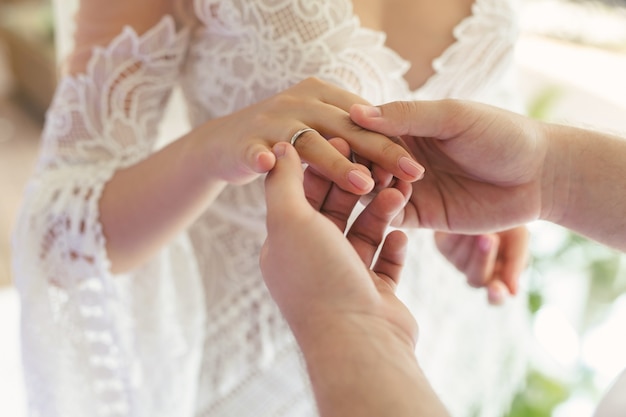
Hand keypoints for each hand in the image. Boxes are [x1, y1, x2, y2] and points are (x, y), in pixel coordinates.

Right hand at [199, 77, 424, 194]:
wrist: (224, 142)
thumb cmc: (282, 135)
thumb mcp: (321, 124)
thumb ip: (352, 130)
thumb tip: (396, 142)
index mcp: (325, 97)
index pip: (365, 120)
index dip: (390, 143)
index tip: (417, 168)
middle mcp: (302, 103)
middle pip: (346, 130)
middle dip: (378, 152)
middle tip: (407, 175)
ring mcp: (273, 122)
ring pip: (310, 143)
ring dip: (336, 163)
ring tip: (363, 184)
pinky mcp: (246, 143)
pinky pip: (255, 150)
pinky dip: (261, 155)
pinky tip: (269, 163)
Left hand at [260, 140, 415, 347]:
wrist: (358, 341)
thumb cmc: (319, 278)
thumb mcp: (290, 221)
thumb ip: (285, 182)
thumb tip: (282, 147)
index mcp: (286, 245)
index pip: (303, 195)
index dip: (323, 167)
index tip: (345, 143)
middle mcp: (313, 262)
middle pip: (335, 212)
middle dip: (357, 186)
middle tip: (379, 162)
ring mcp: (345, 279)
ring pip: (364, 233)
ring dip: (381, 212)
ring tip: (399, 193)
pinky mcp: (375, 295)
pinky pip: (385, 261)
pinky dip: (393, 245)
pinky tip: (402, 233)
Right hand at [351, 100, 546, 231]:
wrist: (540, 175)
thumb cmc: (501, 134)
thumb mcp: (454, 117)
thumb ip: (408, 115)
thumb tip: (356, 112)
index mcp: (408, 127)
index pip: (366, 130)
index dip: (353, 135)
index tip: (341, 138)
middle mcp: (403, 157)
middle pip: (364, 162)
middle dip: (357, 164)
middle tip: (358, 167)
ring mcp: (411, 187)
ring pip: (372, 190)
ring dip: (368, 187)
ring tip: (373, 184)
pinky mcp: (422, 216)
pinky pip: (392, 216)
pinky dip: (385, 210)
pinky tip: (392, 202)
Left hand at [434, 226, 528, 304]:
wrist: (486, 197)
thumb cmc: (508, 220)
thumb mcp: (519, 237)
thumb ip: (517, 262)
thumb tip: (513, 294)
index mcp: (499, 275)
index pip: (496, 297)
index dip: (496, 296)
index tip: (497, 290)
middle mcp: (476, 271)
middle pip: (476, 279)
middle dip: (482, 259)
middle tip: (488, 238)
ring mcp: (457, 261)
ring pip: (461, 263)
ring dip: (471, 243)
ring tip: (481, 223)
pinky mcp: (442, 246)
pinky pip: (448, 247)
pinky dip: (458, 235)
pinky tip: (465, 223)